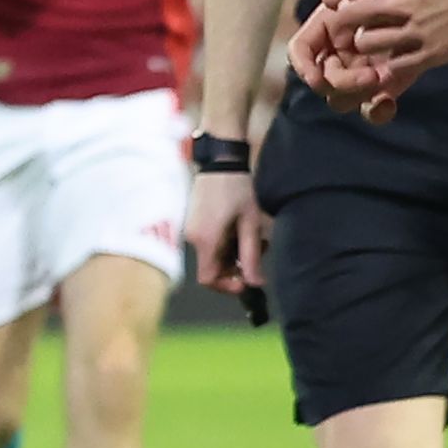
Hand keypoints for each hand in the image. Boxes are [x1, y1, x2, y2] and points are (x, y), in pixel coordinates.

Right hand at [186, 170, 267, 294]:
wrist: (220, 161)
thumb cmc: (236, 189)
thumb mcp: (250, 223)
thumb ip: (251, 255)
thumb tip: (256, 282)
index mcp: (206, 240)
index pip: (208, 279)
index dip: (226, 286)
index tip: (245, 281)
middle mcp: (193, 238)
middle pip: (211, 268)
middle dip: (234, 267)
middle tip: (256, 254)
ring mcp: (191, 230)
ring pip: (212, 255)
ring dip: (232, 253)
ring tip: (250, 237)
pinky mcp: (193, 223)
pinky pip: (208, 243)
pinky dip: (224, 243)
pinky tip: (238, 229)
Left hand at [308, 0, 447, 118]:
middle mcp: (391, 1)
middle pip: (345, 17)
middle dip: (351, 13)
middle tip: (368, 11)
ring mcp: (411, 30)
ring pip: (365, 44)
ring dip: (369, 37)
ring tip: (387, 29)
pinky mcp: (431, 53)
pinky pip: (394, 66)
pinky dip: (392, 59)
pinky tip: (404, 46)